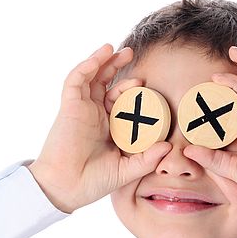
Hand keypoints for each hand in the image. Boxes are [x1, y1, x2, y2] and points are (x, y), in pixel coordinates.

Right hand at [29, 44, 172, 213]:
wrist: (67, 188)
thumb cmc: (93, 182)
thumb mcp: (126, 170)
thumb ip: (147, 159)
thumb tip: (169, 146)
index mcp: (107, 127)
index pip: (120, 101)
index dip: (132, 91)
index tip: (148, 87)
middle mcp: (94, 115)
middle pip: (105, 83)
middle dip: (117, 67)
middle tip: (133, 56)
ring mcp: (81, 109)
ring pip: (91, 77)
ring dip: (103, 61)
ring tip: (117, 49)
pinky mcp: (69, 107)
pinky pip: (76, 81)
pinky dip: (87, 65)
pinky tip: (100, 55)